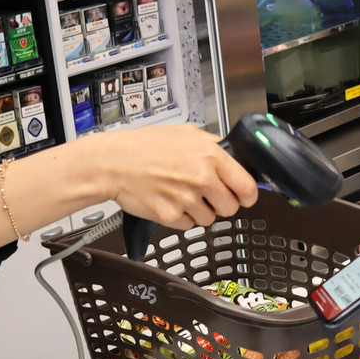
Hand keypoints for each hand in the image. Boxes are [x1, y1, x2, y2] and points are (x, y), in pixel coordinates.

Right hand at [89, 125, 258, 228]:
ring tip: (182, 194)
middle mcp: (202, 178)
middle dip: (221, 204)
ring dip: (200, 211)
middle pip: (231, 208)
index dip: (248, 195)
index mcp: (211, 156)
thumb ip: (212, 143)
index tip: (244, 197)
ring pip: (210, 219)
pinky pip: (189, 225)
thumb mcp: (185, 132)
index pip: (247, 187)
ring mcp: (187, 199)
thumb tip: (230, 151)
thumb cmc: (143, 146)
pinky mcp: (171, 216)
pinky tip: (169, 201)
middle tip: (206, 195)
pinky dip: (181, 218)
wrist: (111, 163)